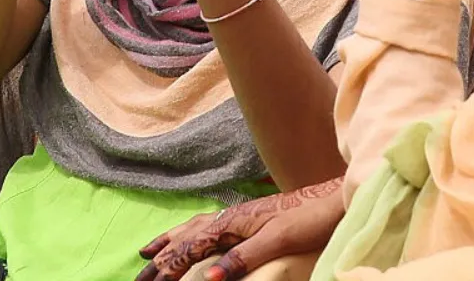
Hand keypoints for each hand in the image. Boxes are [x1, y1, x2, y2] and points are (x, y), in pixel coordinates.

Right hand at [136, 178, 344, 280]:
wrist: (334, 200)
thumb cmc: (309, 218)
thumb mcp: (276, 240)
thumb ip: (241, 258)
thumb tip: (206, 277)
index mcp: (232, 222)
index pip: (191, 247)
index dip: (169, 266)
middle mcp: (230, 217)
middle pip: (186, 237)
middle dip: (161, 258)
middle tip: (139, 276)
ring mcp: (239, 217)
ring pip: (195, 229)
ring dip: (171, 241)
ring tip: (149, 251)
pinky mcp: (249, 220)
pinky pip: (209, 227)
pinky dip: (192, 233)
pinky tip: (193, 236)